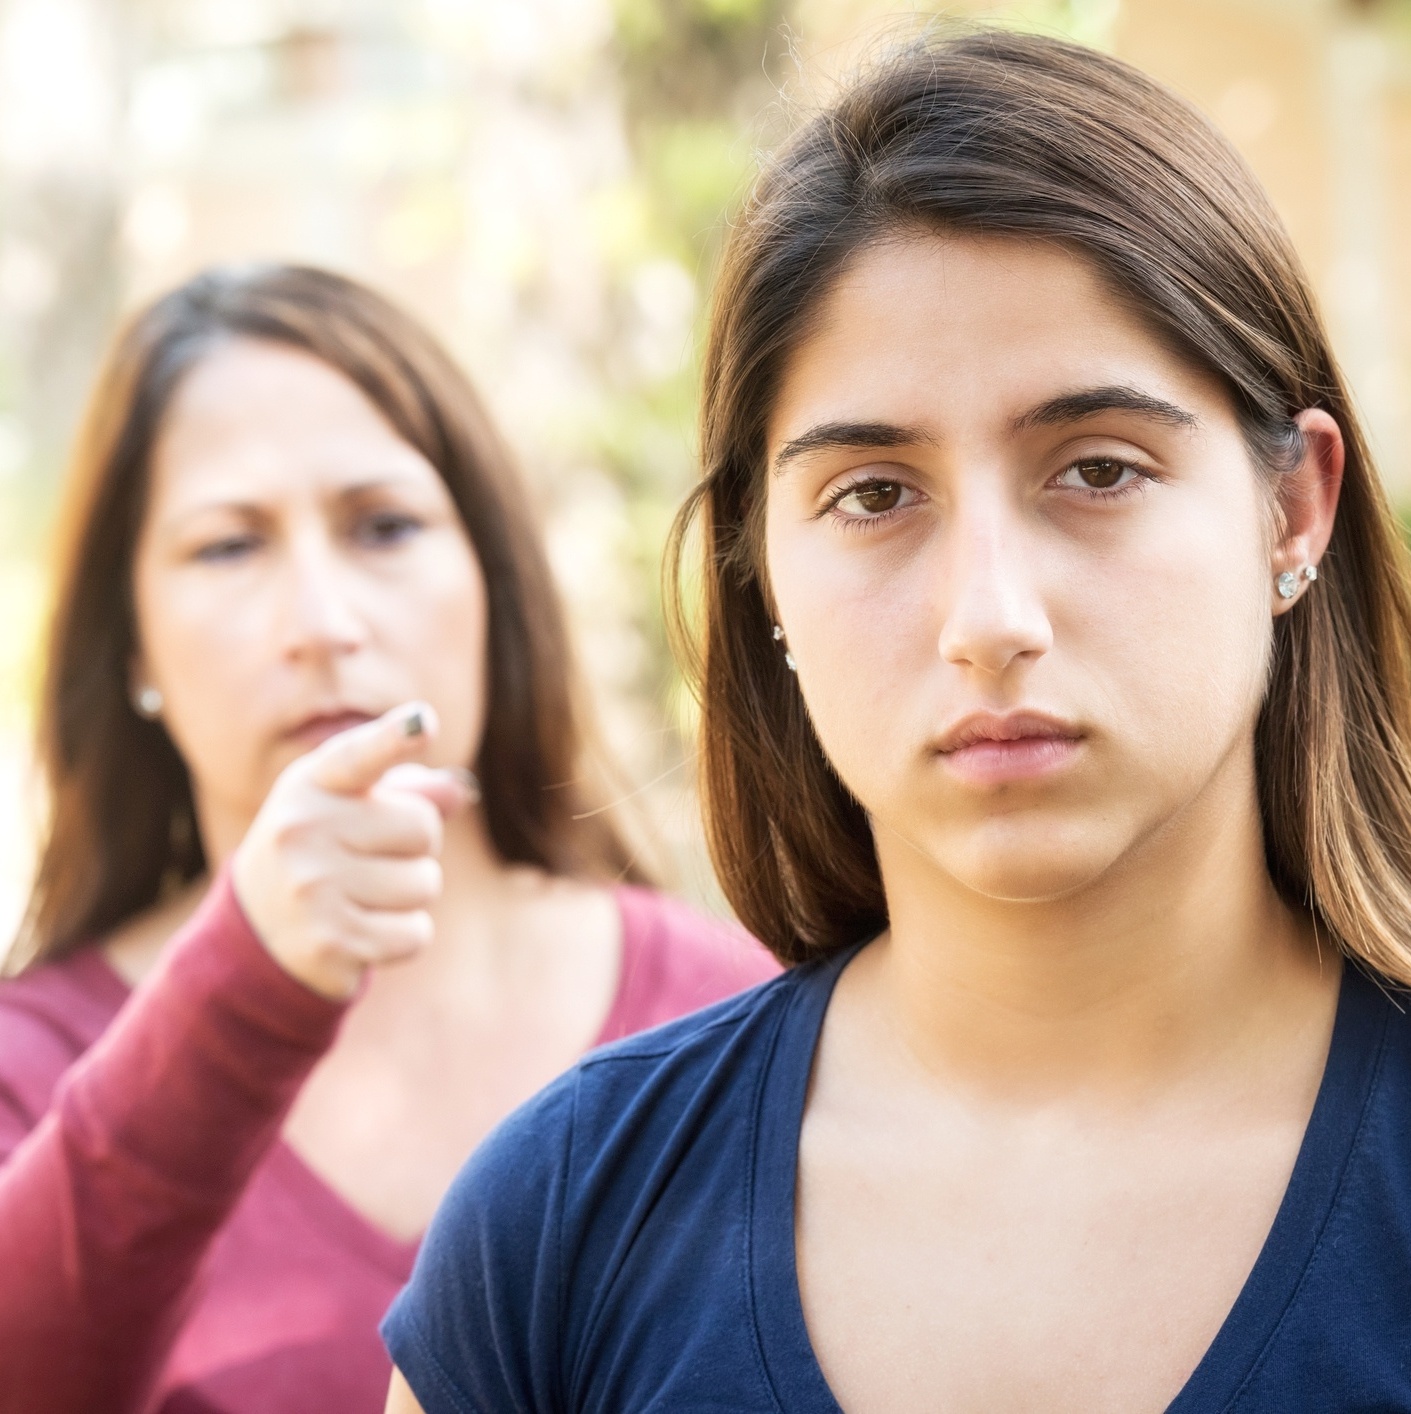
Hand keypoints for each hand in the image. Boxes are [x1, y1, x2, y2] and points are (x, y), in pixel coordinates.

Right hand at [231, 702, 473, 1000]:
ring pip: (425, 884)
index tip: (422, 723)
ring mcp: (312, 887)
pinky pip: (415, 934)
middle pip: (424, 829)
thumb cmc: (325, 849)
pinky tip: (365, 931)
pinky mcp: (330, 942)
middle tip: (372, 859)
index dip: (394, 738)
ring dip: (411, 895)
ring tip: (364, 895)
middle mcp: (303, 829)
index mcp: (312, 783)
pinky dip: (404, 936)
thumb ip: (408, 791)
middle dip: (416, 848)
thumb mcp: (352, 807)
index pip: (358, 756)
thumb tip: (459, 793)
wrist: (259, 929)